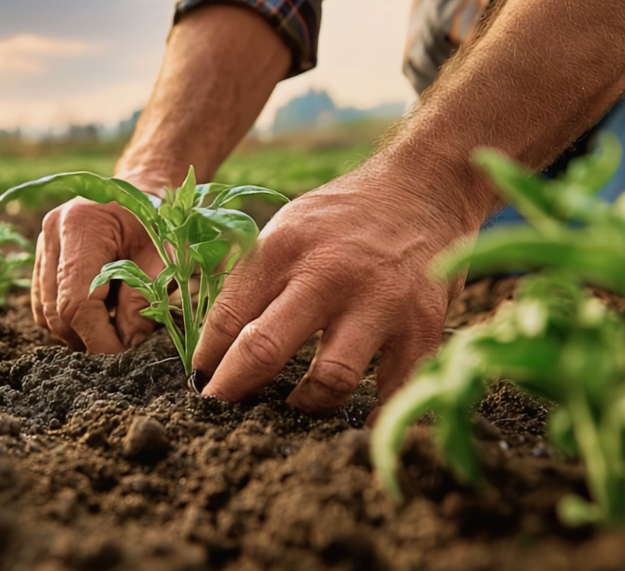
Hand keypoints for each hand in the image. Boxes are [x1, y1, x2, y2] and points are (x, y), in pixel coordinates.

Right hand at [33, 180, 164, 352]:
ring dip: (79, 331)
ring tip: (114, 325)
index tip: (123, 355)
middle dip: (90, 339)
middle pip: (57, 312)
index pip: (77, 303)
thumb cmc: (161, 222)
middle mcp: (52, 232)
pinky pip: (45, 304)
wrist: (145, 190)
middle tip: (124, 346)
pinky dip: (70, 319)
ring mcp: (41, 244)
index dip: (98, 338)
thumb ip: (143, 302)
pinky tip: (99, 312)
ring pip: (46, 313)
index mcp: (82, 225)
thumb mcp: (166, 259)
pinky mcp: (41, 257)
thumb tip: (125, 344)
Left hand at [193, 169, 483, 419]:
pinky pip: (393, 392)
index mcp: (285, 248)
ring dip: (303, 407)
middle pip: (264, 349)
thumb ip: (254, 280)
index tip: (202, 382)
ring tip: (292, 408)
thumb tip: (215, 346)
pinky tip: (351, 423)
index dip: (207, 359)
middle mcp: (330, 274)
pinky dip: (370, 418)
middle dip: (233, 389)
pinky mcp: (423, 326)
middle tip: (223, 411)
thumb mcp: (287, 228)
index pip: (227, 317)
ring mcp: (380, 303)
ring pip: (330, 381)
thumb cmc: (342, 219)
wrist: (423, 190)